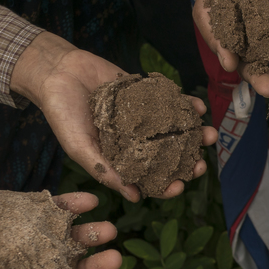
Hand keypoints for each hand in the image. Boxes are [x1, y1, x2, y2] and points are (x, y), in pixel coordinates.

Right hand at [12, 33, 217, 200]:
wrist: (59, 72)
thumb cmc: (62, 114)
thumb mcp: (80, 148)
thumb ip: (105, 171)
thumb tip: (135, 197)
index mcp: (120, 158)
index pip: (147, 178)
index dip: (164, 185)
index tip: (179, 187)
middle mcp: (135, 140)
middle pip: (167, 155)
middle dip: (186, 161)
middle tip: (200, 164)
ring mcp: (143, 116)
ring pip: (174, 129)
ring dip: (193, 133)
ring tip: (210, 134)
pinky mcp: (147, 94)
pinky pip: (171, 101)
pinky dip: (185, 104)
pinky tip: (198, 107)